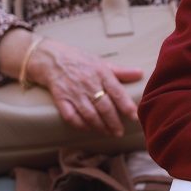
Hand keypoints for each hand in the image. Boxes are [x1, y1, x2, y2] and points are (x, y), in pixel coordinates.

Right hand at [24, 37, 142, 135]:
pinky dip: (80, 125)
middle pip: (104, 106)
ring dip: (100, 126)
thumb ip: (121, 71)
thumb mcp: (101, 62)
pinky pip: (71, 116)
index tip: (134, 117)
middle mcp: (88, 83)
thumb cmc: (79, 60)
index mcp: (101, 73)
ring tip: (108, 132)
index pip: (117, 91)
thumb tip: (140, 73)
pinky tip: (88, 128)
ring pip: (89, 114)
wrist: (50, 58)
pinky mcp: (60, 99)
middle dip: (114, 122)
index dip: (126, 106)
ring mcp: (73, 92)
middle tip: (120, 132)